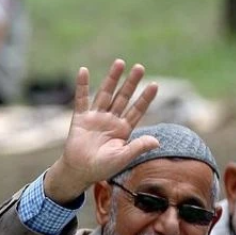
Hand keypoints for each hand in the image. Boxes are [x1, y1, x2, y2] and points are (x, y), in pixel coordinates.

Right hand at [43, 60, 159, 203]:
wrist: (79, 172)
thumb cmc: (102, 168)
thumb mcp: (122, 158)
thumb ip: (137, 148)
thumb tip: (156, 141)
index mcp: (123, 129)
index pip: (137, 110)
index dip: (145, 98)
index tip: (154, 85)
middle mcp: (111, 120)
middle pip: (123, 97)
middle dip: (131, 83)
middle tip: (140, 67)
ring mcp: (96, 117)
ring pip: (105, 94)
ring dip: (112, 79)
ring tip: (119, 63)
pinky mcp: (80, 118)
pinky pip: (81, 100)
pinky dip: (81, 86)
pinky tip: (83, 71)